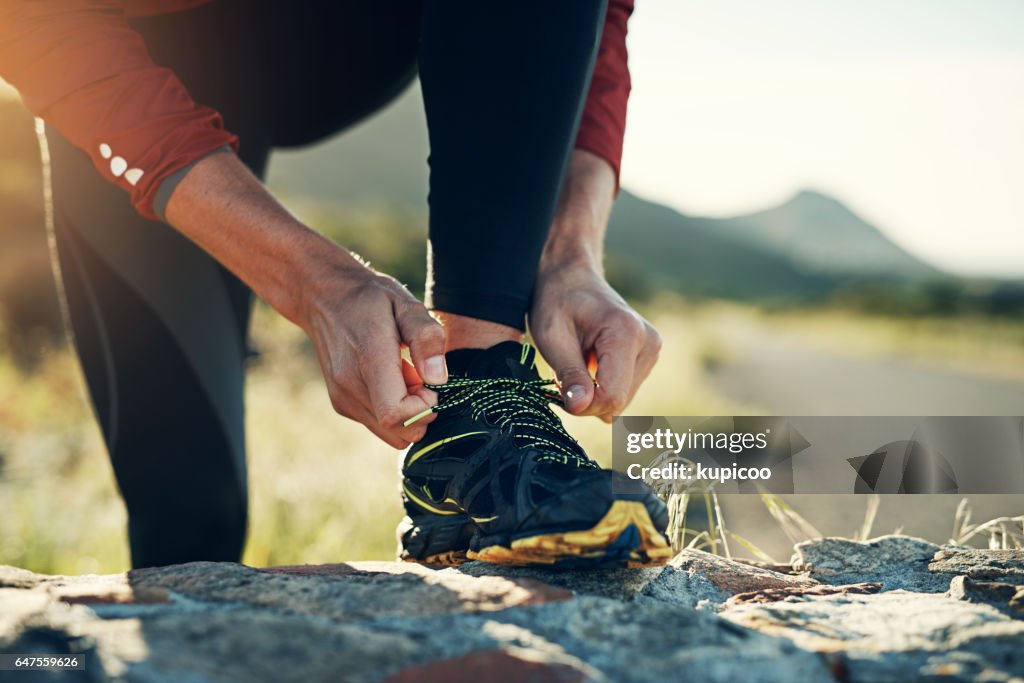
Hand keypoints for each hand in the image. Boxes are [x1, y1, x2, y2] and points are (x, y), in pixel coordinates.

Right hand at [299, 253, 448, 447]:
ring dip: (407, 413)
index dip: (424, 407)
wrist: (323, 298)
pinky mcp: (342, 405)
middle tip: (419, 377)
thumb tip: (438, 379)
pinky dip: (392, 410)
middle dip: (421, 412)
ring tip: (404, 376)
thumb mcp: (405, 304)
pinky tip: (389, 379)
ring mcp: (342, 399)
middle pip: (399, 432)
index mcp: (368, 359)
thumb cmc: (370, 298)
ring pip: (391, 434)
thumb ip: (426, 337)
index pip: (396, 414)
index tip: (430, 382)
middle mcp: (349, 386)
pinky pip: (379, 425)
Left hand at [530, 262, 660, 421]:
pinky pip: (623, 391)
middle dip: (587, 400)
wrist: (572, 277)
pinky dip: (601, 388)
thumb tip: (580, 408)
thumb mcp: (551, 337)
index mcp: (626, 333)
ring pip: (621, 400)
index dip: (583, 404)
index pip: (612, 395)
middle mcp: (648, 342)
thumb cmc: (557, 301)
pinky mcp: (648, 357)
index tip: (558, 392)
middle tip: (562, 376)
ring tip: (575, 365)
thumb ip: (569, 373)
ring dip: (593, 394)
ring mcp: (652, 350)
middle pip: (618, 401)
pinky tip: (588, 366)